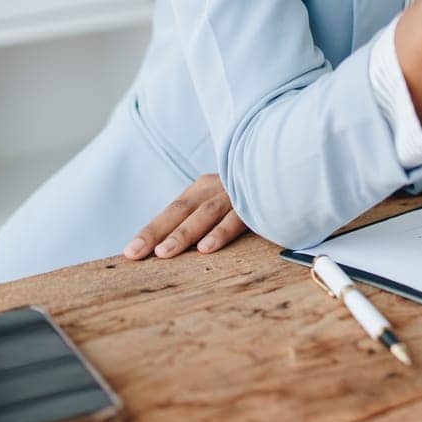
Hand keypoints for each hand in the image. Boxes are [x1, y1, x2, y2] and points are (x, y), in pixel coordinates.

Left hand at [123, 174, 248, 259]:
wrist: (291, 168)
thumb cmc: (254, 193)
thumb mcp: (225, 202)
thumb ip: (204, 218)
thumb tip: (171, 248)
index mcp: (205, 188)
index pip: (172, 210)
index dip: (151, 229)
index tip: (131, 252)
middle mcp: (217, 187)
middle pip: (181, 211)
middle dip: (157, 232)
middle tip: (136, 253)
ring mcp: (238, 193)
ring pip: (206, 213)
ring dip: (184, 234)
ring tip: (165, 253)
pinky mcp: (259, 202)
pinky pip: (238, 218)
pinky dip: (221, 232)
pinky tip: (207, 248)